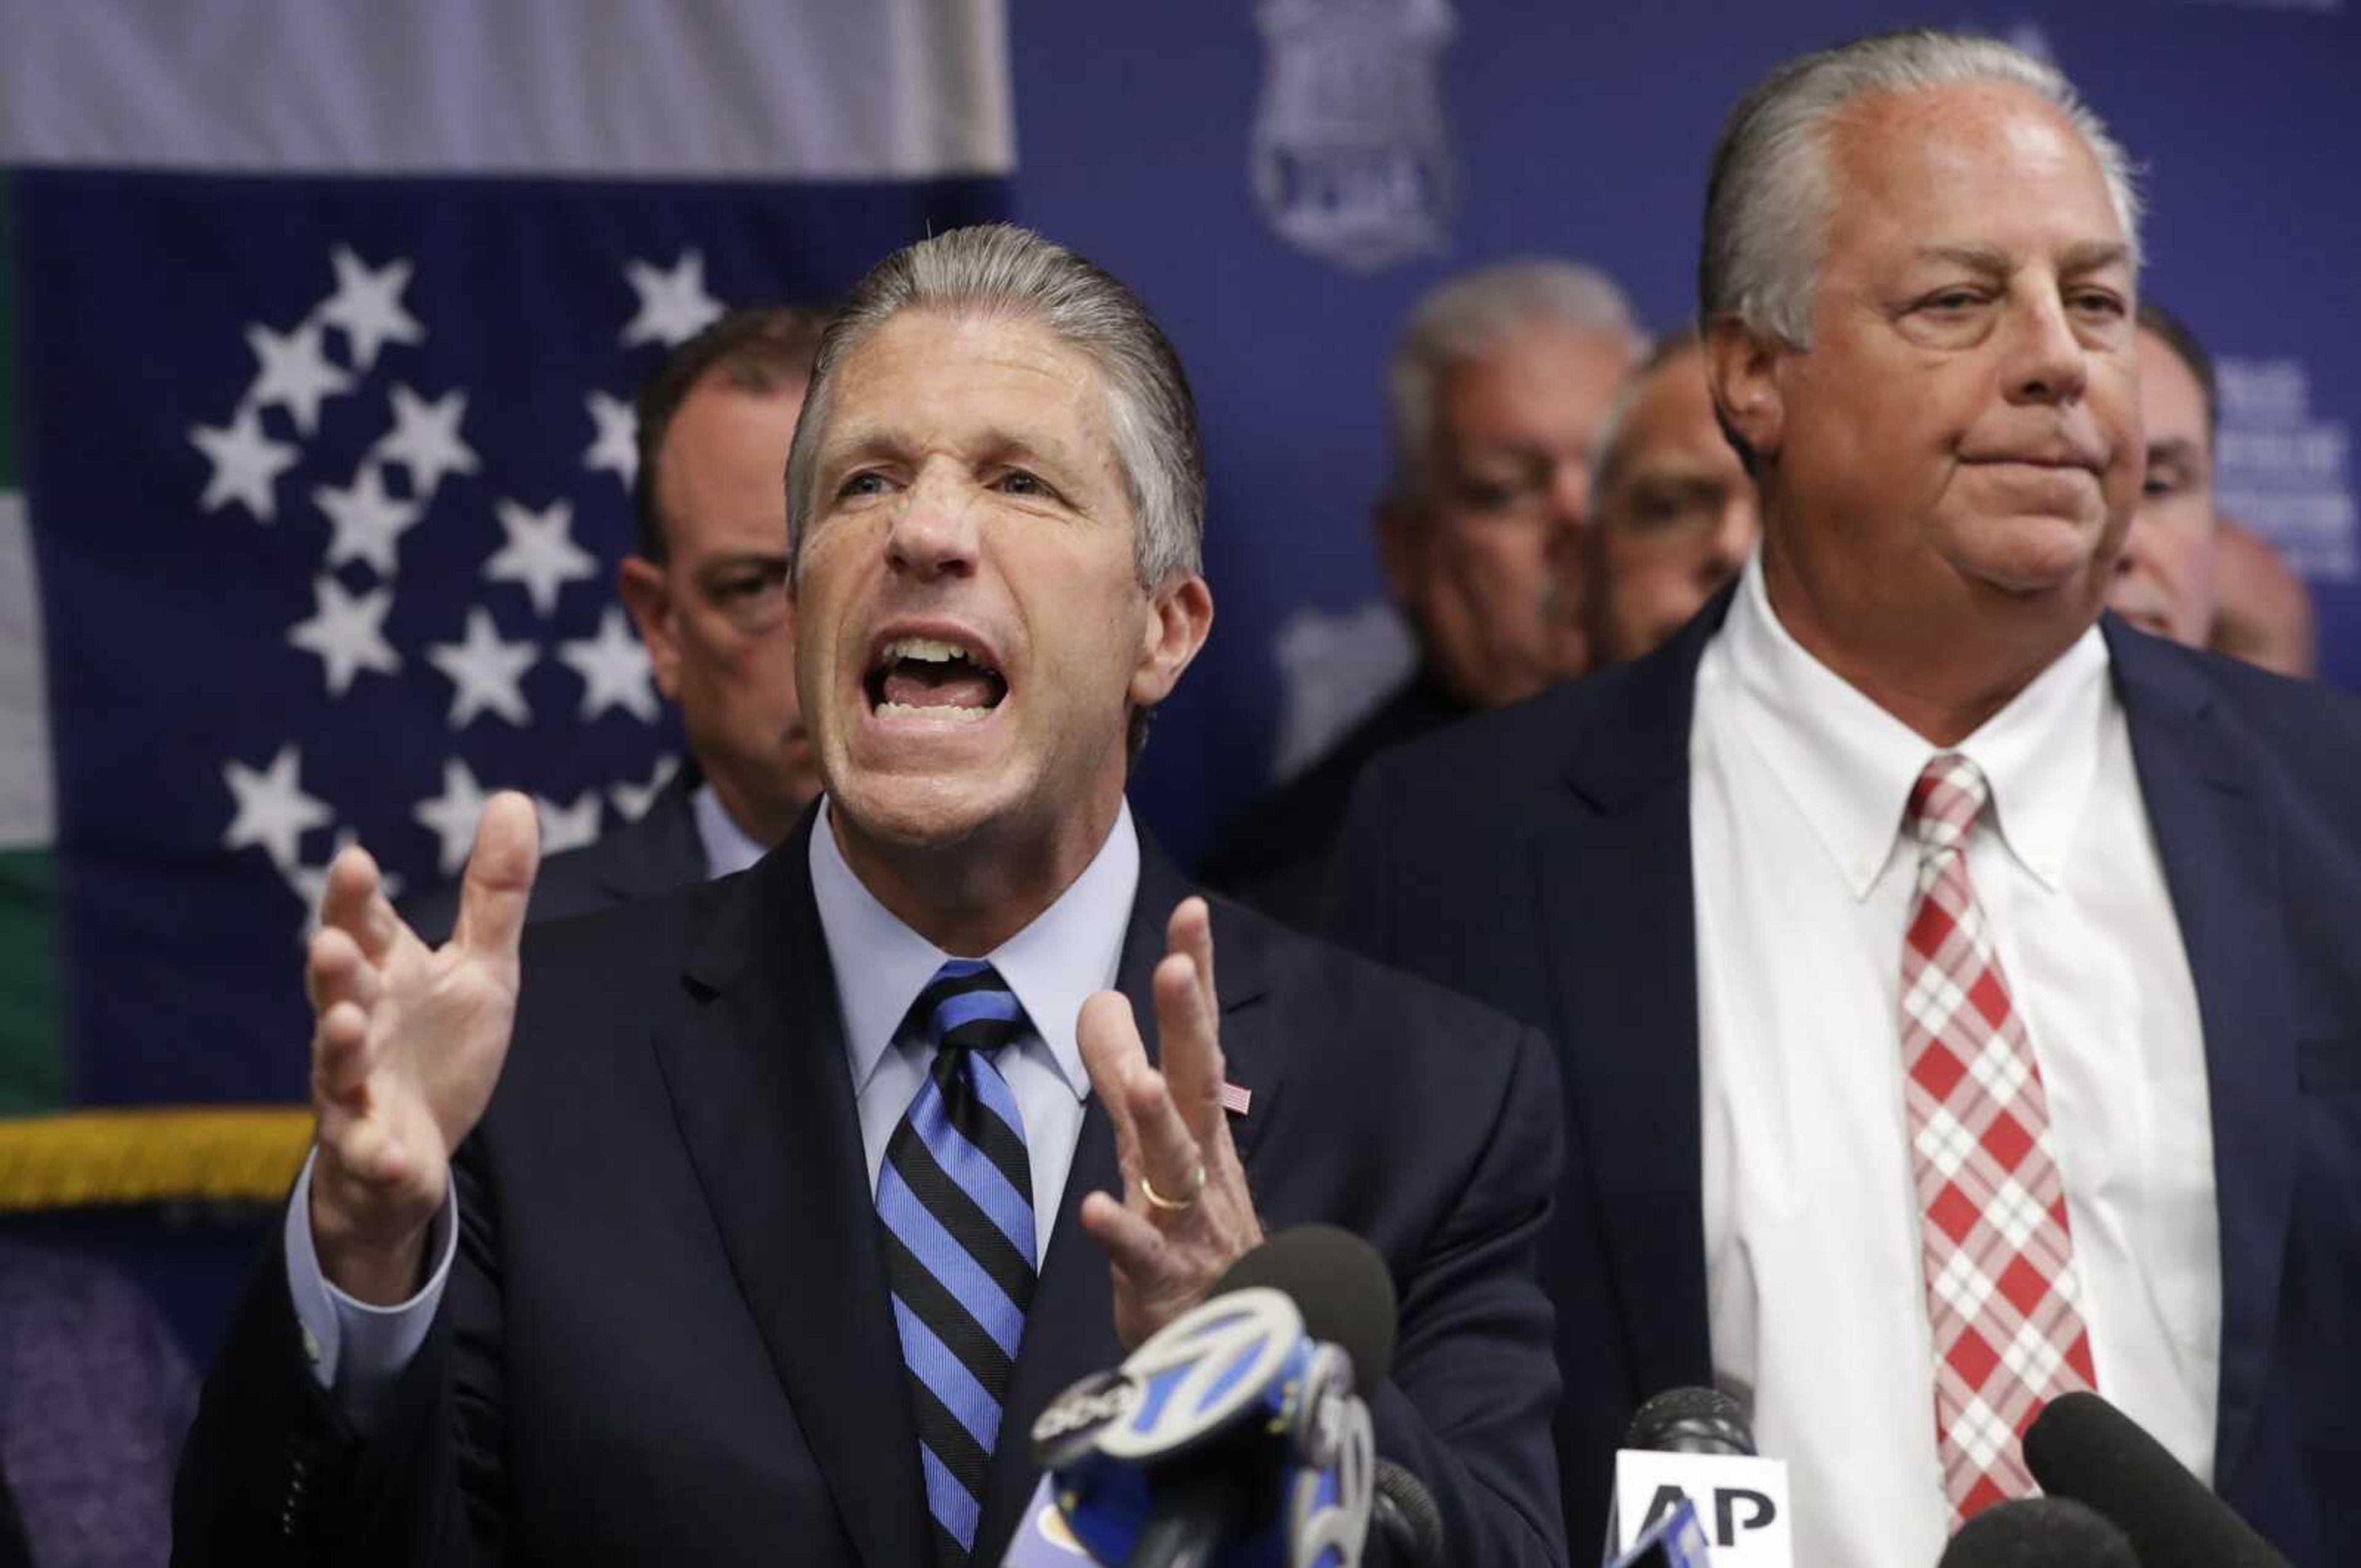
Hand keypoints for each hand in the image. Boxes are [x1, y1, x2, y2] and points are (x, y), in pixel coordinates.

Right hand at [306, 792, 538, 1304]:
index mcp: (385, 976)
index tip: (356, 861)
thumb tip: (512, 797)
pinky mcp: (370, 1148)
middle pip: (337, 991)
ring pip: (335, 1067)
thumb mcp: (482, 966)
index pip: (362, 927)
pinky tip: (389, 1153)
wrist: (413, 1151)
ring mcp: (355, 1089)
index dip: (355, 898)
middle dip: (332, 968)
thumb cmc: (439, 1047)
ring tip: (341, 1025)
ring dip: (335, 1046)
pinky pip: (368, 1152)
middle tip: (331, 943)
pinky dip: (376, 1152)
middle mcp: (358, 1025)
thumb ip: (494, 893)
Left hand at [1078, 896, 1263, 1347]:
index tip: (1190, 913)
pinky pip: (1143, 1255)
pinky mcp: (1166, 1280)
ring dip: (1161, 1122)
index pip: (1196, 1039)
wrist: (1241, 1341)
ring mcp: (1188, 1220)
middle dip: (1188, 1025)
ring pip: (1177, 1165)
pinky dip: (1123, 1232)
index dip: (1195, 977)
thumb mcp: (1150, 1140)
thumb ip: (1118, 1068)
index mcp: (1197, 1123)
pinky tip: (1095, 1210)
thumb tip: (1097, 997)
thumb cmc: (1192, 1230)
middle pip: (1196, 1083)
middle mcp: (1200, 1163)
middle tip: (1175, 966)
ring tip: (1141, 1081)